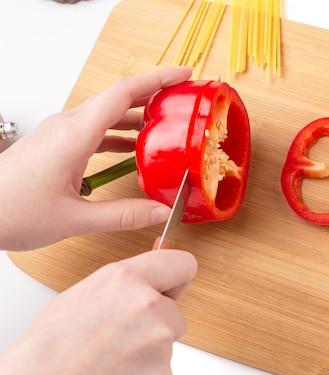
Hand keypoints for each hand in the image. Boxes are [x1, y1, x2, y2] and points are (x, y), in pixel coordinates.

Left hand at [0, 66, 192, 250]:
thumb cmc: (11, 211)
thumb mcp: (74, 219)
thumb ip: (123, 215)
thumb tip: (160, 211)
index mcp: (74, 135)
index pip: (123, 93)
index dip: (158, 80)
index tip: (185, 76)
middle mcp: (67, 126)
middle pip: (118, 97)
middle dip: (154, 92)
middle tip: (184, 97)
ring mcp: (60, 133)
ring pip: (106, 112)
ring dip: (137, 114)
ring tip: (165, 122)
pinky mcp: (56, 143)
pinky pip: (94, 128)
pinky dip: (119, 132)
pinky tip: (133, 146)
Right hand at [0, 249, 197, 374]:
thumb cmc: (46, 354)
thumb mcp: (80, 299)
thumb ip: (121, 289)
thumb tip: (141, 285)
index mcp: (125, 280)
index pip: (180, 264)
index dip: (177, 279)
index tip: (173, 288)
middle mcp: (147, 305)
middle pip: (174, 313)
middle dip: (156, 327)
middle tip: (118, 343)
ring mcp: (158, 342)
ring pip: (166, 346)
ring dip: (147, 357)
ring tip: (108, 366)